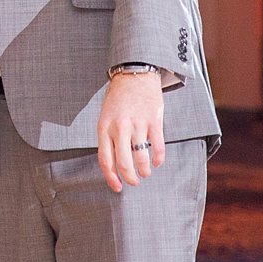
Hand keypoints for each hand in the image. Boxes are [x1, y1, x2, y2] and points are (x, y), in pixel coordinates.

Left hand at [97, 71, 164, 192]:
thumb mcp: (106, 116)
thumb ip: (108, 138)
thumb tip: (114, 165)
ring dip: (145, 171)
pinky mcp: (154, 122)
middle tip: (134, 182)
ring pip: (142, 159)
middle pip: (124, 164)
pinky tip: (157, 162)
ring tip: (145, 173)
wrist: (134, 74)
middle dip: (130, 179)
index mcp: (104, 128)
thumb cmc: (118, 98)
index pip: (105, 160)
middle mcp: (120, 128)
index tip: (117, 187)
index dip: (111, 178)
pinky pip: (157, 148)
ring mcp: (137, 125)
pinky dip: (158, 159)